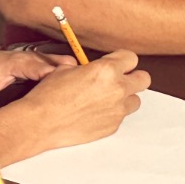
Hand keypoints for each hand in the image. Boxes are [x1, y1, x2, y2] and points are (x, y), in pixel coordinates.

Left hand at [0, 46, 74, 116]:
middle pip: (59, 64)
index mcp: (19, 63)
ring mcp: (31, 59)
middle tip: (83, 89)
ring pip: (58, 63)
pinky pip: (52, 66)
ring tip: (80, 87)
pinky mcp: (31, 64)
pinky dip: (61, 73)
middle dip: (72, 75)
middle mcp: (29, 59)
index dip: (60, 79)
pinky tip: (67, 84)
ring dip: (69, 73)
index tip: (70, 90)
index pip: (46, 69)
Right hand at [8, 50, 149, 152]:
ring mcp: (118, 109)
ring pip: (135, 100)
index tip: (117, 63)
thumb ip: (87, 67)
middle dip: (133, 78)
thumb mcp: (65, 69)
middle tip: (119, 80)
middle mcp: (117, 88)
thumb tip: (90, 68)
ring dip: (124, 98)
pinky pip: (121, 116)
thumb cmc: (49, 96)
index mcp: (107, 70)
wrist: (40, 122)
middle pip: (144, 79)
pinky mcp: (113, 125)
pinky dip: (112, 114)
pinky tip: (95, 113)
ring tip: (106, 99)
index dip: (122, 60)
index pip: (131, 58)